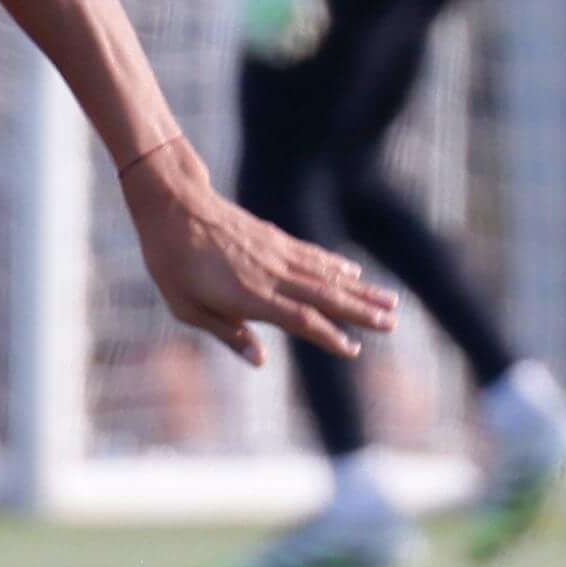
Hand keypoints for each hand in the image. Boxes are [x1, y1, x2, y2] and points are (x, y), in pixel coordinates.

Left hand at [119, 138, 391, 366]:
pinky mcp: (274, 237)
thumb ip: (227, 333)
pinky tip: (354, 272)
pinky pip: (312, 254)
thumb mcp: (187, 308)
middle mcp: (270, 274)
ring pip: (326, 274)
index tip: (352, 349)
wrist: (173, 206)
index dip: (328, 336)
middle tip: (393, 324)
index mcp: (249, 296)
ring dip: (360, 289)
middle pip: (324, 296)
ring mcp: (276, 253)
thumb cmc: (171, 262)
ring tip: (391, 301)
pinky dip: (336, 264)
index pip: (299, 319)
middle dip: (361, 311)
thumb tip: (261, 361)